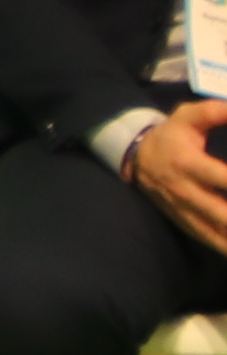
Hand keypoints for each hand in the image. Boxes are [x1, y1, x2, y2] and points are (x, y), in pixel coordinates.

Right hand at [139, 109, 226, 253]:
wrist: (137, 158)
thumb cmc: (171, 135)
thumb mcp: (187, 116)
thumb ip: (214, 113)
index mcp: (188, 163)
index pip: (222, 178)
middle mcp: (186, 191)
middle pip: (222, 213)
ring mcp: (186, 212)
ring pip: (219, 233)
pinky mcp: (187, 224)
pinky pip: (213, 241)